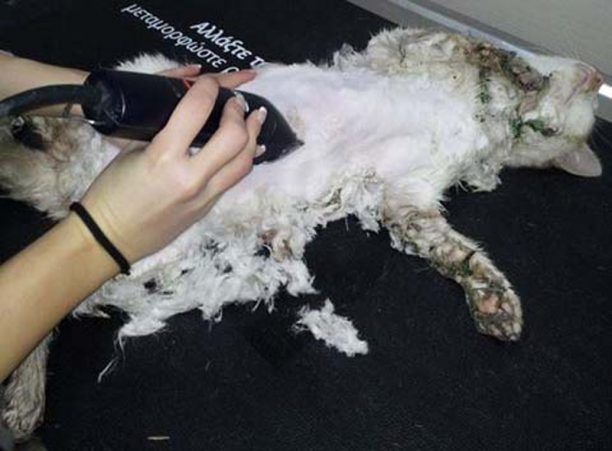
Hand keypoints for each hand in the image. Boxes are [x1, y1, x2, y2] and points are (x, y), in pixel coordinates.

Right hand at [77, 70, 264, 264]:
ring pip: (245, 162)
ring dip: (253, 135)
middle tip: (236, 102)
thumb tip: (188, 111)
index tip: (208, 82)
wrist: (111, 239)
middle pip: (235, 137)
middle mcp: (191, 178)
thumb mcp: (130, 152)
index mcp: (163, 158)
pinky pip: (235, 179)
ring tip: (255, 119)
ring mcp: (204, 196)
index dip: (206, 87)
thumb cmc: (111, 193)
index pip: (196, 111)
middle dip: (239, 112)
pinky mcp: (209, 208)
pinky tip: (251, 146)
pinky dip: (246, 158)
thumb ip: (163, 130)